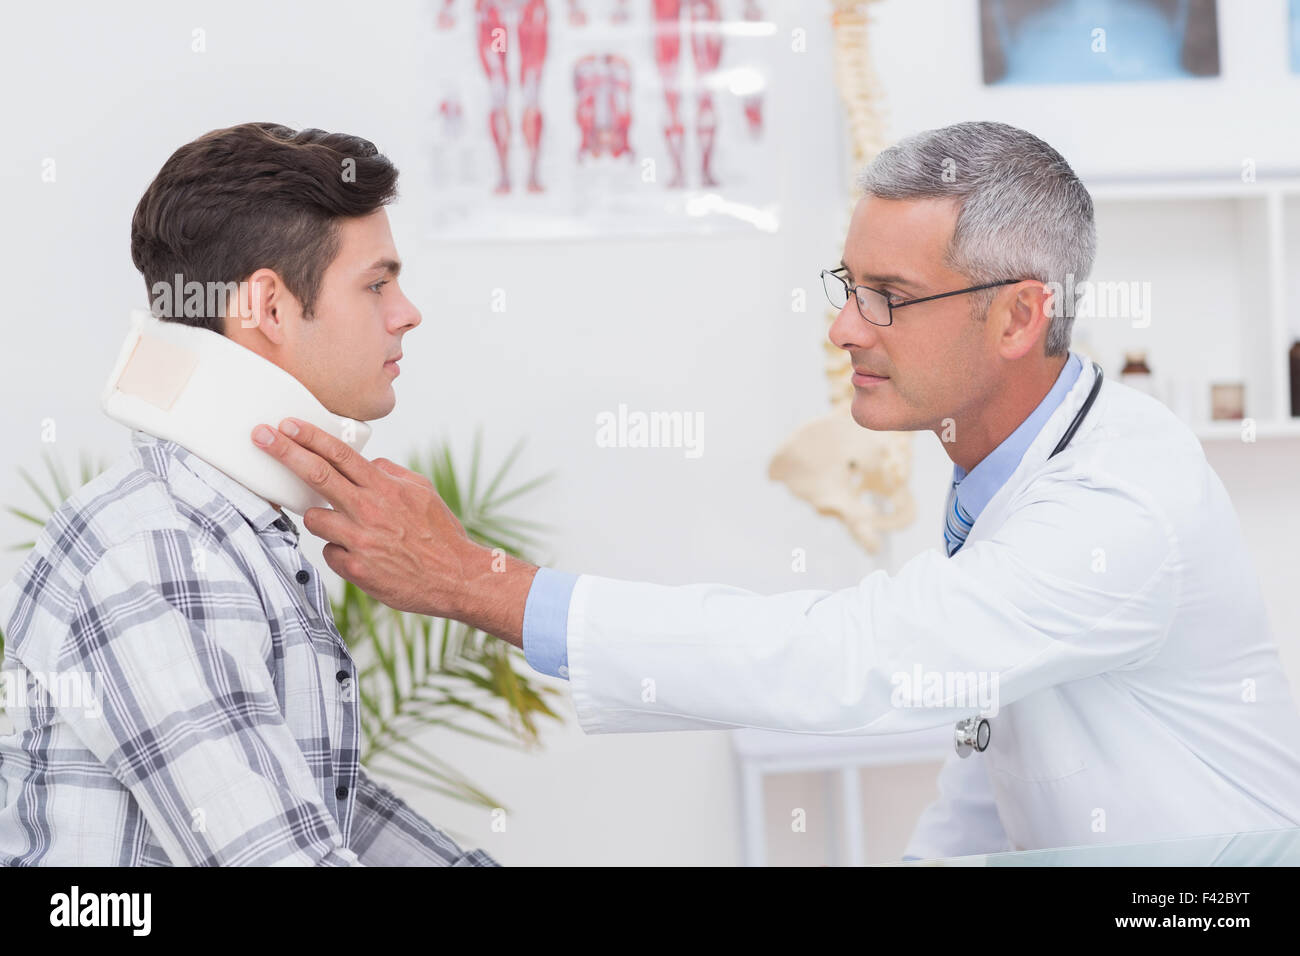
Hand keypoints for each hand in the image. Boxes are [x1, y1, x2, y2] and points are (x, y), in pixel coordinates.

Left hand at [250, 419, 536, 643]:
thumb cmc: (440, 534)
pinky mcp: (355, 569)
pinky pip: (330, 552)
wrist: (457, 577)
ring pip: (315, 518)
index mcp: (385, 488)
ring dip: (323, 519)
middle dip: (284, 451)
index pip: (340, 454)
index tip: (286, 424)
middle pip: (316, 474)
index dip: (310, 437)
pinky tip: (364, 556)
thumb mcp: (423, 492)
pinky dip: (341, 551)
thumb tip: (369, 465)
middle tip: (260, 436)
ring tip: (349, 529)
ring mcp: (360, 540)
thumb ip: (392, 474)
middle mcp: (369, 510)